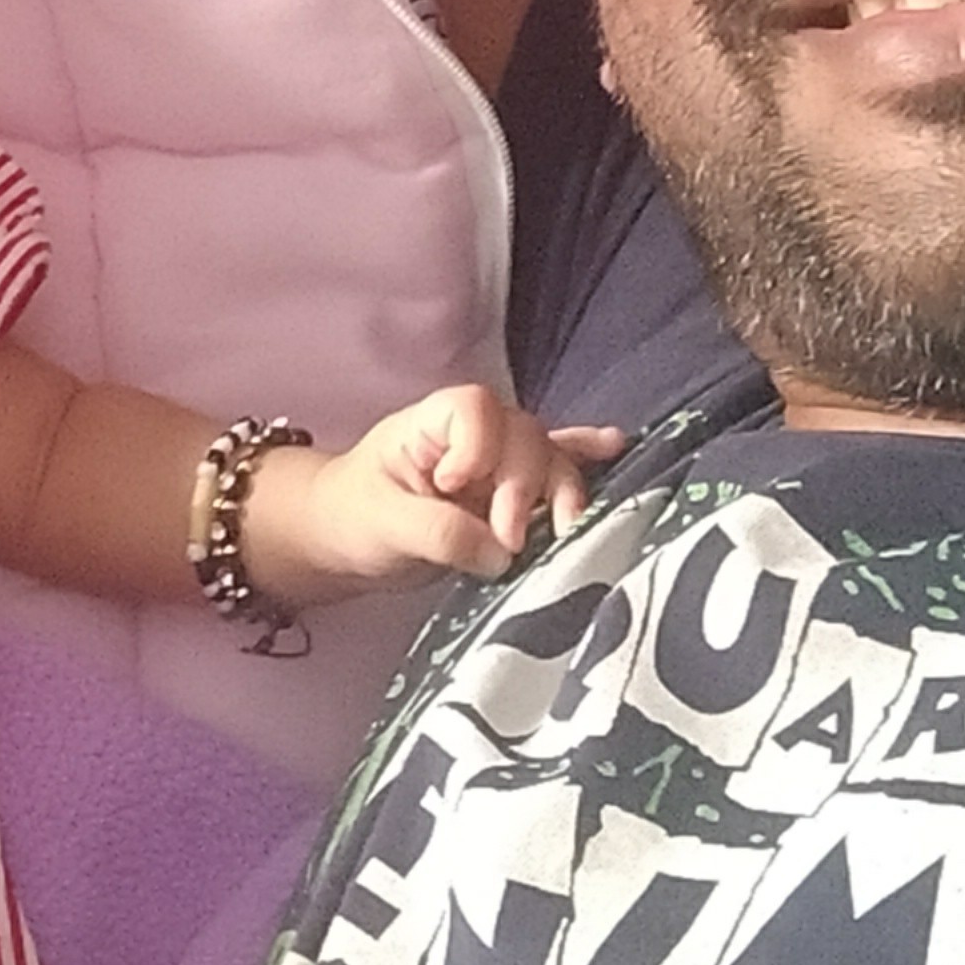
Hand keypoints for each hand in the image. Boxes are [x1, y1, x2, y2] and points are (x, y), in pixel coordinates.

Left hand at [249, 389, 622, 601]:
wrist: (347, 541)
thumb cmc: (353, 520)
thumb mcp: (383, 526)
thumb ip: (440, 533)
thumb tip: (503, 553)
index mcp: (436, 423)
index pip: (476, 411)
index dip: (479, 448)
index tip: (454, 488)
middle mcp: (478, 434)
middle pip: (525, 438)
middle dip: (524, 488)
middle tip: (508, 539)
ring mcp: (501, 462)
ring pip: (550, 460)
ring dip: (564, 492)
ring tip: (567, 526)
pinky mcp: (516, 493)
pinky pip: (558, 465)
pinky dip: (585, 457)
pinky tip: (617, 446)